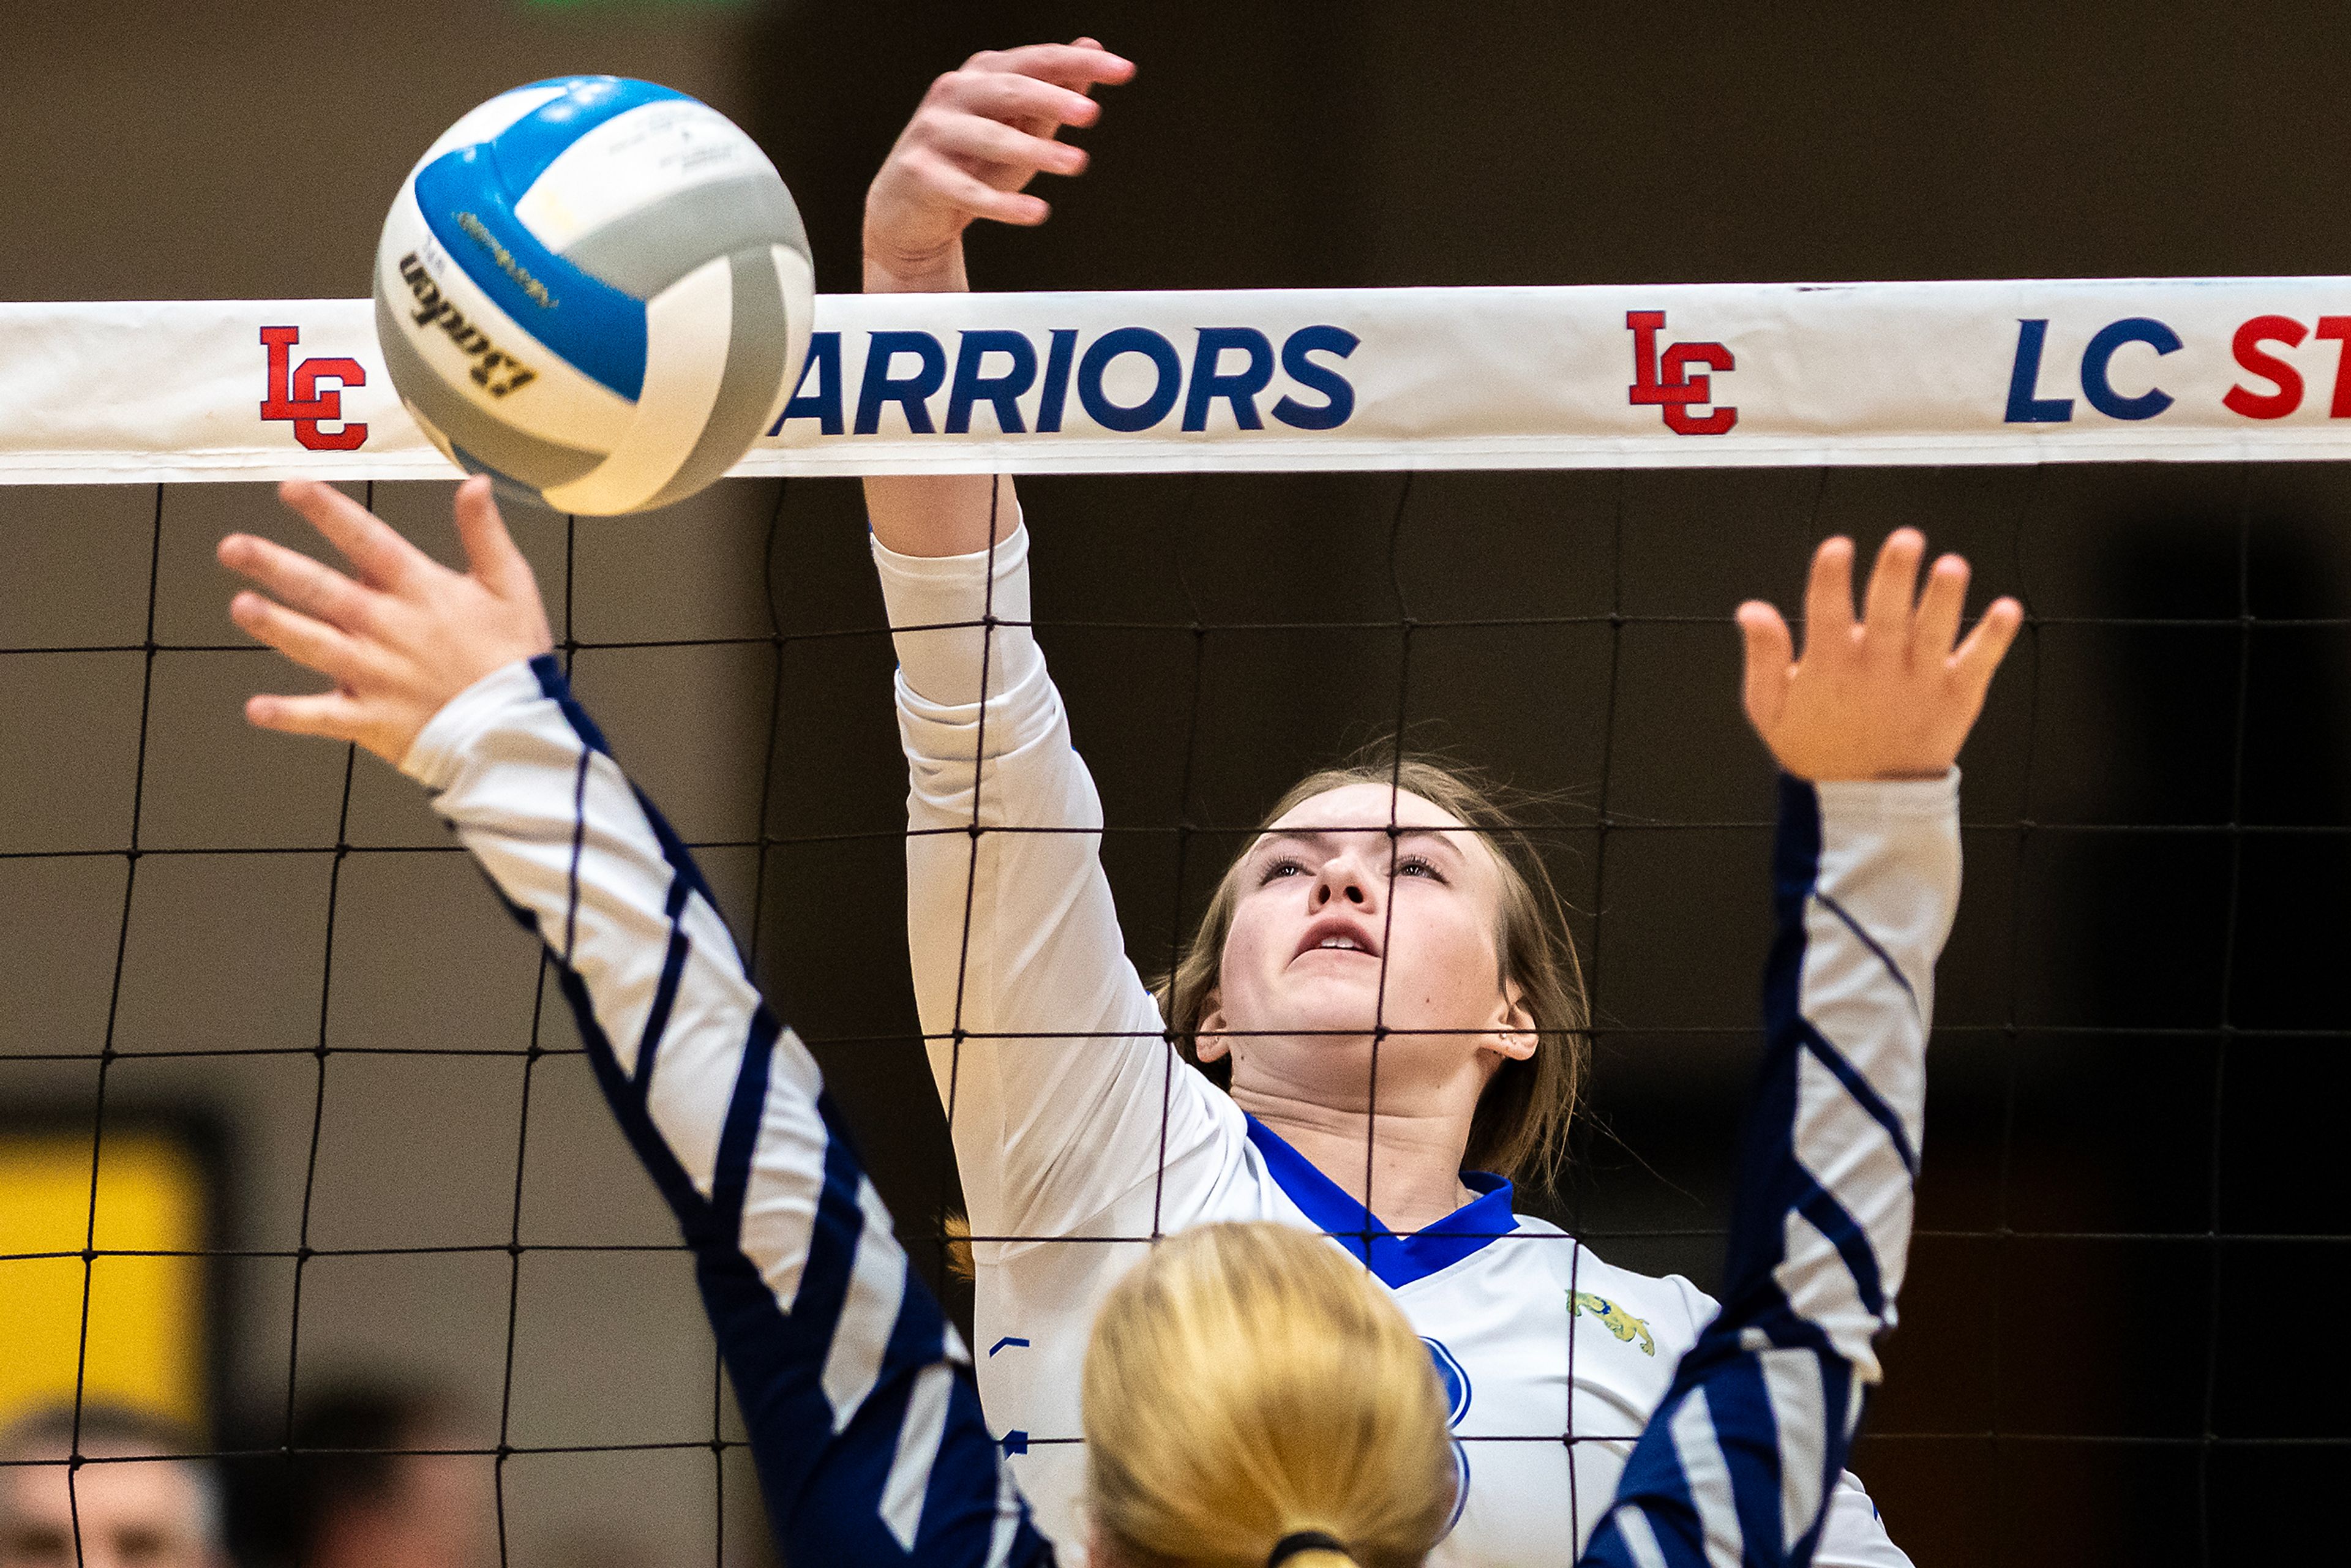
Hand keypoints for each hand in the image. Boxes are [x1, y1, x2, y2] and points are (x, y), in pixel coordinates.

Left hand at [219, 477, 554, 766]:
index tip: (291, 488)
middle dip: (276, 567)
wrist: (516, 732)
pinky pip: (323, 718)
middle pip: (325, 591)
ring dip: (276, 627)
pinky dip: (289, 716)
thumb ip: (485, 535)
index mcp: (421, 592)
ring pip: (315, 646)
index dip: (329, 513)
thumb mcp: (511, 587)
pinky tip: (254, 710)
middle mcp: (389, 629)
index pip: (368, 542)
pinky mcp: (372, 719)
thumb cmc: (513, 658)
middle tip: (233, 547)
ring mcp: (376, 676)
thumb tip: (474, 483)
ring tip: (241, 607)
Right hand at [863, 38, 1133, 284]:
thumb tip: (1090, 48)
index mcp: (982, 76)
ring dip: (1035, 151)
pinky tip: (1036, 212)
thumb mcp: (1019, 126)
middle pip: (1009, 89)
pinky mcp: (920, 174)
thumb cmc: (972, 163)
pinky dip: (1003, 204)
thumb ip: (1054, 92)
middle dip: (1052, 98)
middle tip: (1092, 112)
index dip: (1080, 63)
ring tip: (1076, 162)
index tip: (1124, 70)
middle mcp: (954, 94)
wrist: (908, 209)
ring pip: (990, 138)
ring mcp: (933, 132)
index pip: (1037, 61)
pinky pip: (967, 190)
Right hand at [1736, 529, 2022, 781]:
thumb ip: (1763, 658)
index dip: (1830, 580)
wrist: (1866, 804)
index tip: (1837, 547)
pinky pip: (1978, 664)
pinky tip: (2008, 609)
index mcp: (1829, 668)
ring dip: (1944, 600)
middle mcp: (1877, 671)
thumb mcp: (1770, 710)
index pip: (1826, 614)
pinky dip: (1994, 638)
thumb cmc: (1815, 747)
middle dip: (1895, 577)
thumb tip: (1751, 608)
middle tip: (1905, 540)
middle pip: (1888, 616)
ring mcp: (1919, 683)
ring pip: (1934, 634)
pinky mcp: (1956, 698)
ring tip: (1952, 567)